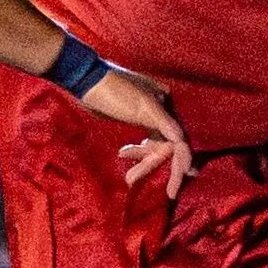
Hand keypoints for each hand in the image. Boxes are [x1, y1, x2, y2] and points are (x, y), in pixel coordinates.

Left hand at [78, 64, 191, 199]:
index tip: (173, 187)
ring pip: (154, 146)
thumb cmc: (114, 91)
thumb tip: (182, 141)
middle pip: (165, 146)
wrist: (86, 80)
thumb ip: (164, 124)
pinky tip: (124, 154)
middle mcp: (162, 111)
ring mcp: (148, 116)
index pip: (178, 141)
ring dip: (142, 161)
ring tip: (129, 176)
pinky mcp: (135, 120)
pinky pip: (144, 142)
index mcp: (166, 105)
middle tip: (136, 180)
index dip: (179, 163)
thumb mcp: (142, 106)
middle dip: (152, 164)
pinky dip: (137, 151)